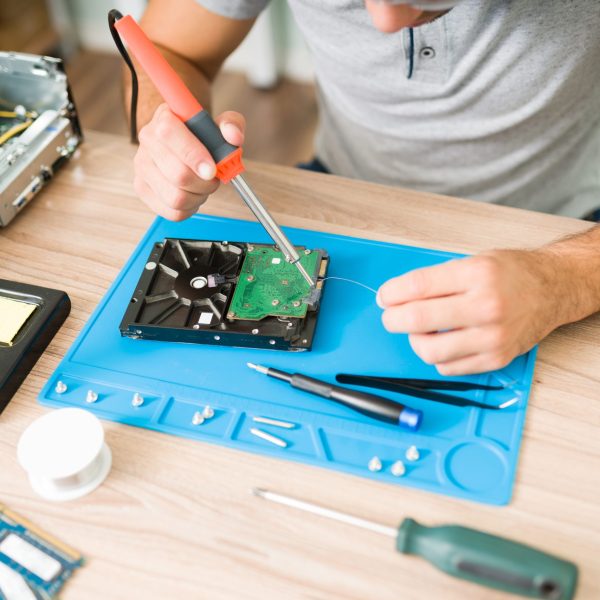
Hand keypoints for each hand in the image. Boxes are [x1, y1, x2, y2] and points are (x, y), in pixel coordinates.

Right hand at [133, 103, 244, 220]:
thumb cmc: (201, 135)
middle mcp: (148, 141)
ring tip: (203, 186)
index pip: (170, 134)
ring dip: (198, 197)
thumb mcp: (220, 124)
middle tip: (214, 178)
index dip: (194, 156)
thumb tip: (233, 136)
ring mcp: (142, 167)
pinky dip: (190, 209)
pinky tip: (193, 195)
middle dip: (205, 183)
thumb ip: (232, 124)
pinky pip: (172, 211)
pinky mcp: (142, 189)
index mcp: (164, 118)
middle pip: (178, 174)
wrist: (182, 145)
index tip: (212, 169)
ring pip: (176, 197)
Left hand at [377, 250, 562, 374]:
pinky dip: (436, 357)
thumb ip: (437, 280)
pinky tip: (441, 342)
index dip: (392, 293)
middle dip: (393, 319)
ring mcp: (492, 336)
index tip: (384, 297)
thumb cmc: (511, 274)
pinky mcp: (496, 358)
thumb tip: (397, 296)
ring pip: (430, 350)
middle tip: (390, 316)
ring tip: (417, 331)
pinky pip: (448, 367)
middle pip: (418, 319)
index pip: (418, 285)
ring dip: (414, 341)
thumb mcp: (473, 262)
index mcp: (477, 274)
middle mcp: (486, 306)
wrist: (553, 290)